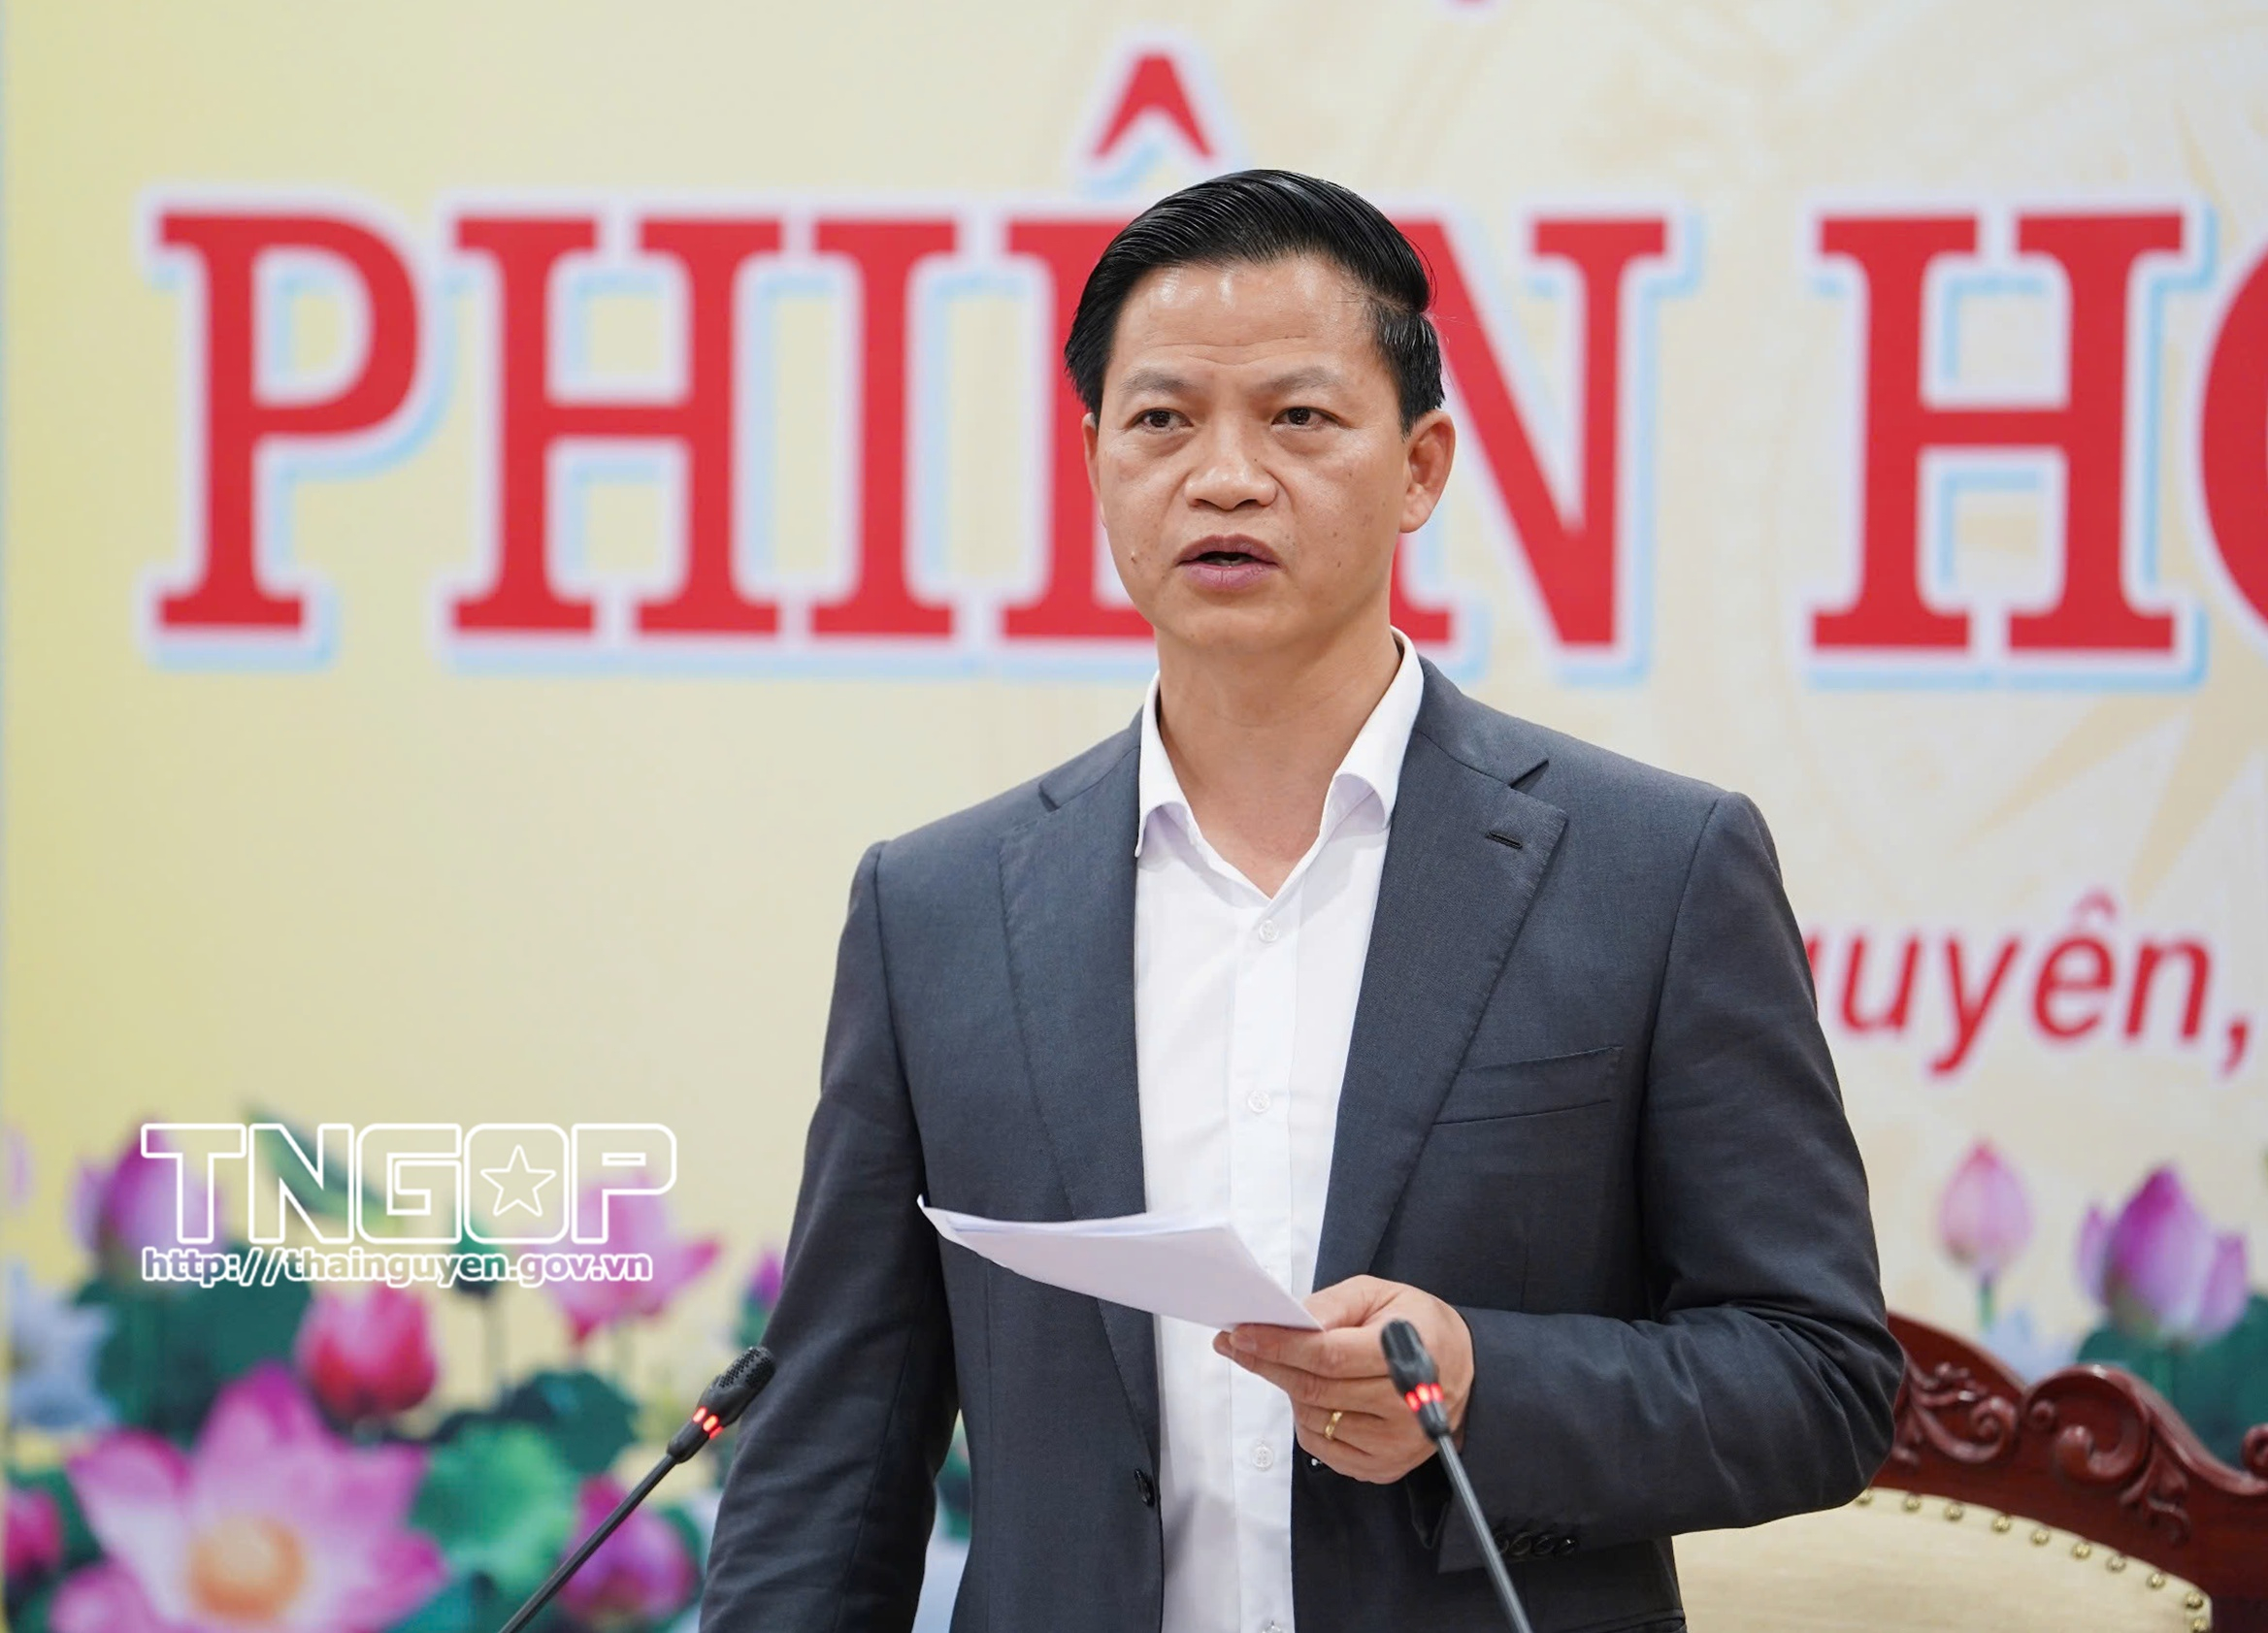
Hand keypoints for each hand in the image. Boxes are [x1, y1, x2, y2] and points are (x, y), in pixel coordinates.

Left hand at [1211, 1275, 1473, 1483]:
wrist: (1464, 1372)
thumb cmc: (1417, 1326)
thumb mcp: (1381, 1295)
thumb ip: (1333, 1304)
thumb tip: (1288, 1319)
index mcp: (1407, 1354)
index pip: (1329, 1356)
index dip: (1280, 1346)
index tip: (1242, 1333)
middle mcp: (1405, 1406)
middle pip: (1316, 1390)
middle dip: (1268, 1364)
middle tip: (1237, 1344)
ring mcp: (1395, 1443)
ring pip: (1314, 1420)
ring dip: (1289, 1391)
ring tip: (1286, 1365)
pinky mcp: (1385, 1467)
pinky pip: (1323, 1448)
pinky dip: (1306, 1420)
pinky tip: (1311, 1397)